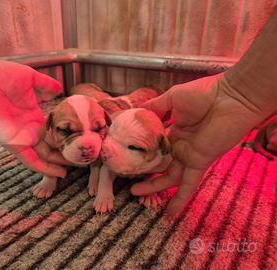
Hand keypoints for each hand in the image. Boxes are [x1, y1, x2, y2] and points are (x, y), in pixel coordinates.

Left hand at [0, 58, 68, 176]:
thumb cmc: (0, 76)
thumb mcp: (30, 78)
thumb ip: (45, 85)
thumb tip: (60, 89)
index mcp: (32, 115)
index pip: (50, 130)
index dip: (63, 135)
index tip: (79, 138)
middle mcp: (28, 129)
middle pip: (49, 145)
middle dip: (63, 152)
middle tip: (81, 158)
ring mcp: (22, 137)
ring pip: (43, 156)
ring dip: (58, 163)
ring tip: (76, 167)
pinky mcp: (14, 144)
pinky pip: (31, 161)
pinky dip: (45, 168)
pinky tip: (60, 173)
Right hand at [130, 74, 264, 215]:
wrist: (229, 98)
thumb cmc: (202, 95)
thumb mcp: (172, 98)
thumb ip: (155, 106)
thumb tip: (136, 110)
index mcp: (173, 132)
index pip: (155, 146)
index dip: (142, 152)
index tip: (126, 157)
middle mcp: (179, 147)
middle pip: (160, 165)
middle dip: (145, 174)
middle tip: (129, 180)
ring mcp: (188, 156)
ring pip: (169, 177)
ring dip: (154, 187)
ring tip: (135, 194)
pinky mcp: (198, 163)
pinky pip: (188, 184)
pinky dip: (180, 199)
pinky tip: (170, 213)